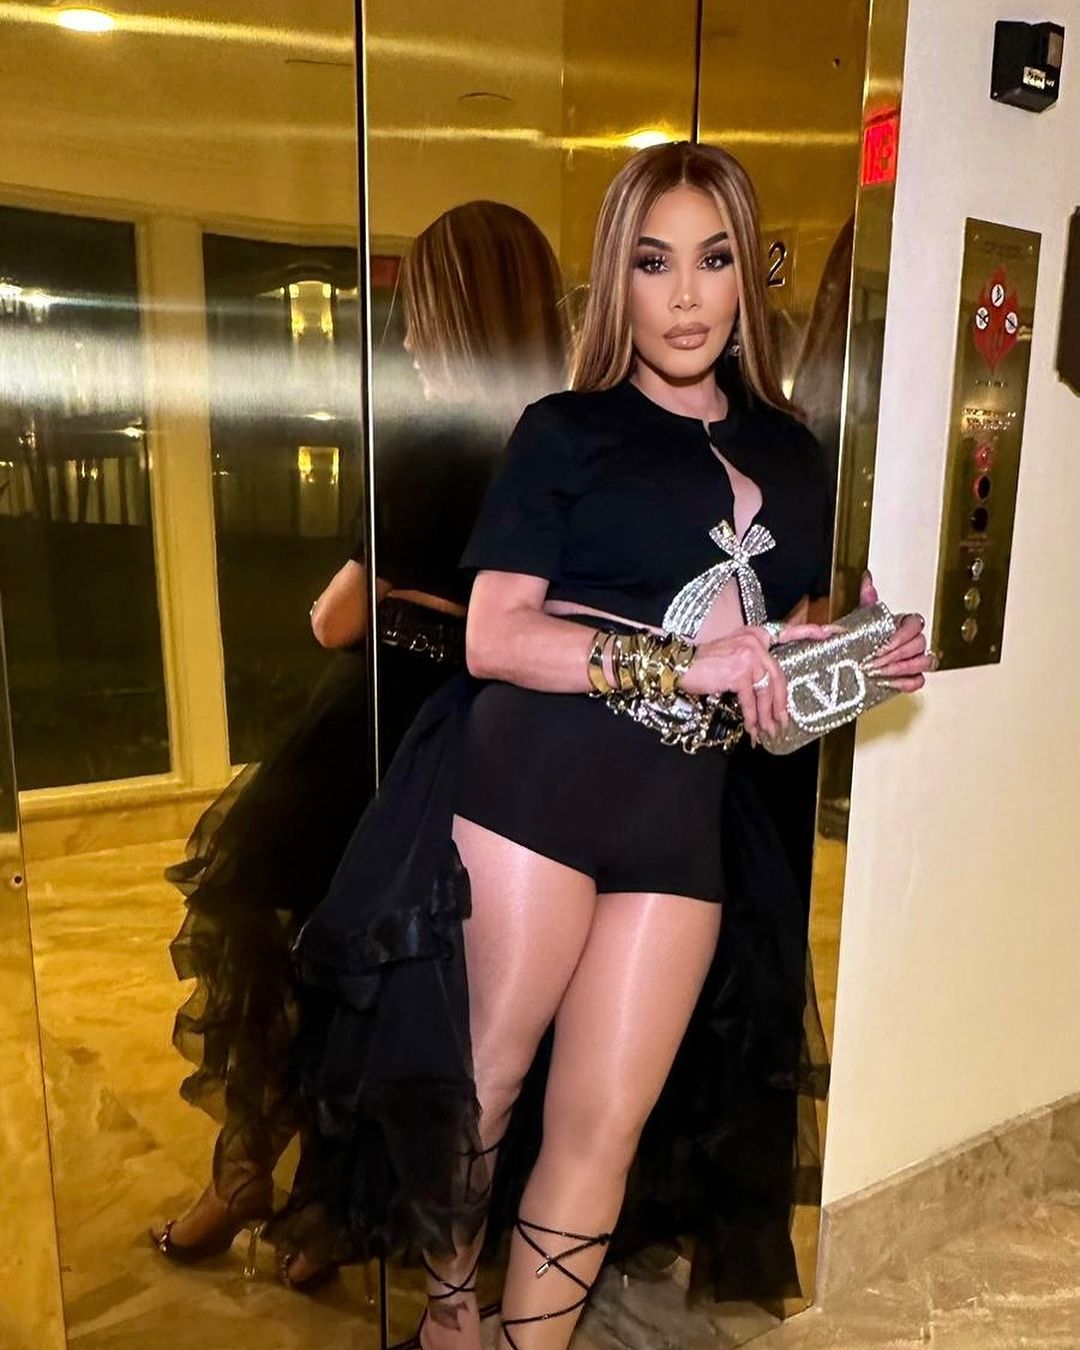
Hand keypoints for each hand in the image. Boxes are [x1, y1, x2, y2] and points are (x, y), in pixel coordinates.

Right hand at [681, 621, 835, 742]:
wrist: (680, 665)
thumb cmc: (704, 664)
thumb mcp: (733, 654)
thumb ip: (753, 662)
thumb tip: (770, 690)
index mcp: (755, 634)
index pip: (787, 632)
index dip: (809, 632)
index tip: (831, 634)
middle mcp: (755, 641)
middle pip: (778, 676)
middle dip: (781, 704)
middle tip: (783, 723)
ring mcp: (748, 655)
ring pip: (766, 692)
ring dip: (766, 716)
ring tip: (767, 731)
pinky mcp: (740, 671)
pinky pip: (750, 700)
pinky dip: (751, 717)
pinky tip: (751, 729)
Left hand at [860, 569, 936, 690]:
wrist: (849, 661)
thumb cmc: (859, 638)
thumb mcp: (860, 617)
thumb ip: (867, 599)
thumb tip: (867, 579)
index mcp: (903, 624)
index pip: (915, 624)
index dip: (902, 635)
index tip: (884, 644)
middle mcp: (911, 641)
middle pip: (919, 645)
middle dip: (896, 655)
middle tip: (874, 661)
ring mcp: (913, 660)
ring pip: (924, 662)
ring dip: (901, 668)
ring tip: (879, 672)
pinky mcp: (909, 678)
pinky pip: (919, 681)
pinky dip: (905, 682)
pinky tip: (888, 682)